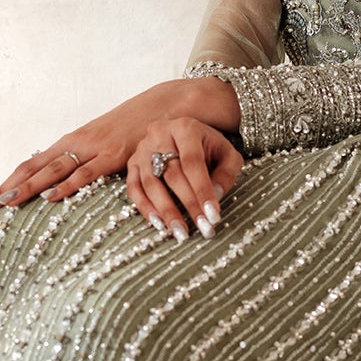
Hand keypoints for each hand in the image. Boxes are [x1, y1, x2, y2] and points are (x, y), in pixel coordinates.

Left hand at [0, 80, 230, 221]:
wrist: (164, 107)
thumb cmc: (135, 130)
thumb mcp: (104, 148)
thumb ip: (85, 165)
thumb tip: (66, 187)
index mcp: (69, 144)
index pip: (28, 167)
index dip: (4, 185)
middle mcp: (73, 144)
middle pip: (29, 170)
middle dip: (3, 192)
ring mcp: (92, 148)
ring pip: (50, 171)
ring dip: (25, 189)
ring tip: (2, 204)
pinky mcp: (113, 155)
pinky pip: (85, 173)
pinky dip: (65, 185)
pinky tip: (48, 197)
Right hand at [128, 117, 242, 241]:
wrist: (188, 135)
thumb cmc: (209, 147)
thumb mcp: (227, 155)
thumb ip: (227, 173)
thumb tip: (215, 195)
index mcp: (185, 128)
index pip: (193, 163)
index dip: (203, 190)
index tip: (213, 215)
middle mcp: (159, 134)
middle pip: (172, 174)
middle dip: (188, 204)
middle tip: (201, 226)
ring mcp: (142, 149)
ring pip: (151, 183)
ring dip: (166, 211)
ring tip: (180, 232)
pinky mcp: (132, 163)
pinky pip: (134, 188)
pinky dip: (145, 207)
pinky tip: (159, 223)